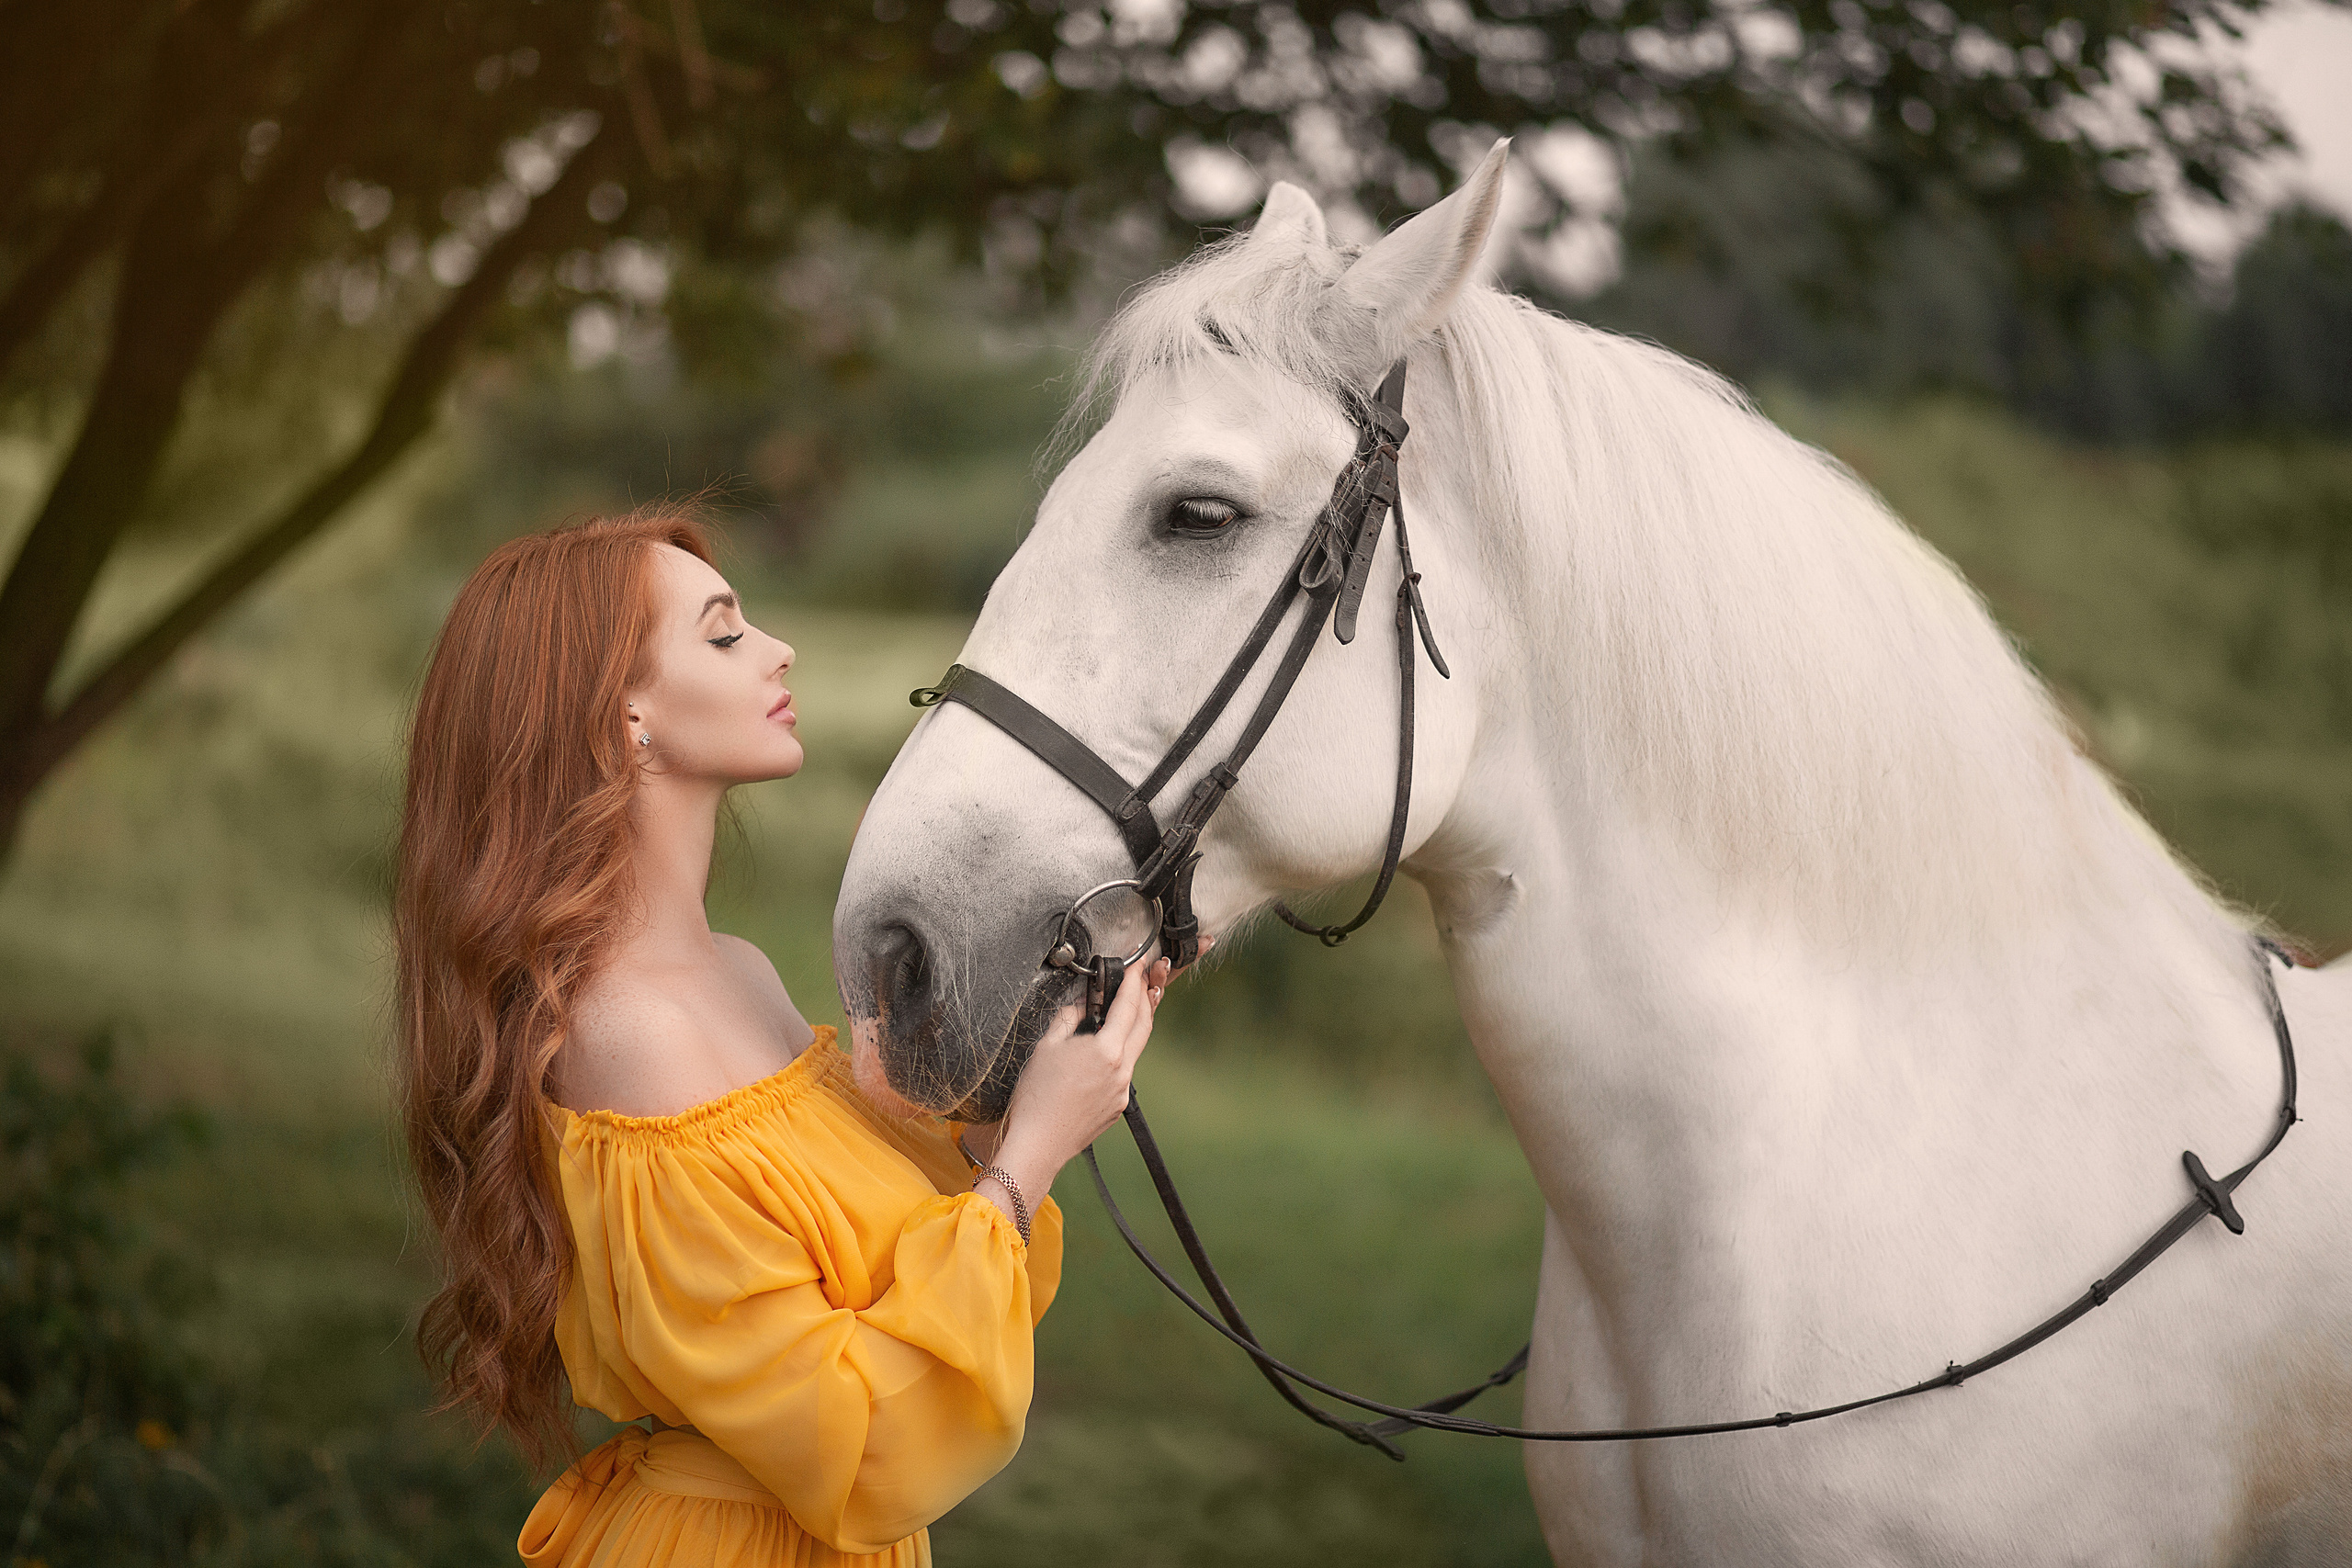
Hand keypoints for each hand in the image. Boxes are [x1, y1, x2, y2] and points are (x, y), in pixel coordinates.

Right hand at [983, 955, 1172, 1220]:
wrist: (1038, 1144)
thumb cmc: (1036, 1095)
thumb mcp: (1047, 1046)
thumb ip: (1070, 1017)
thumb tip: (1082, 1001)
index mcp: (1107, 1050)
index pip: (1128, 1005)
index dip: (1133, 981)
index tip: (1136, 964)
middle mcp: (1123, 1070)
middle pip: (1144, 1025)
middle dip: (1146, 998)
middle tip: (1143, 979)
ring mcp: (1123, 1091)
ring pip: (1135, 1050)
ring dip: (1135, 1027)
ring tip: (1128, 1009)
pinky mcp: (1118, 1107)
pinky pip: (1123, 1073)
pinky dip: (1119, 1055)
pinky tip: (1104, 1052)